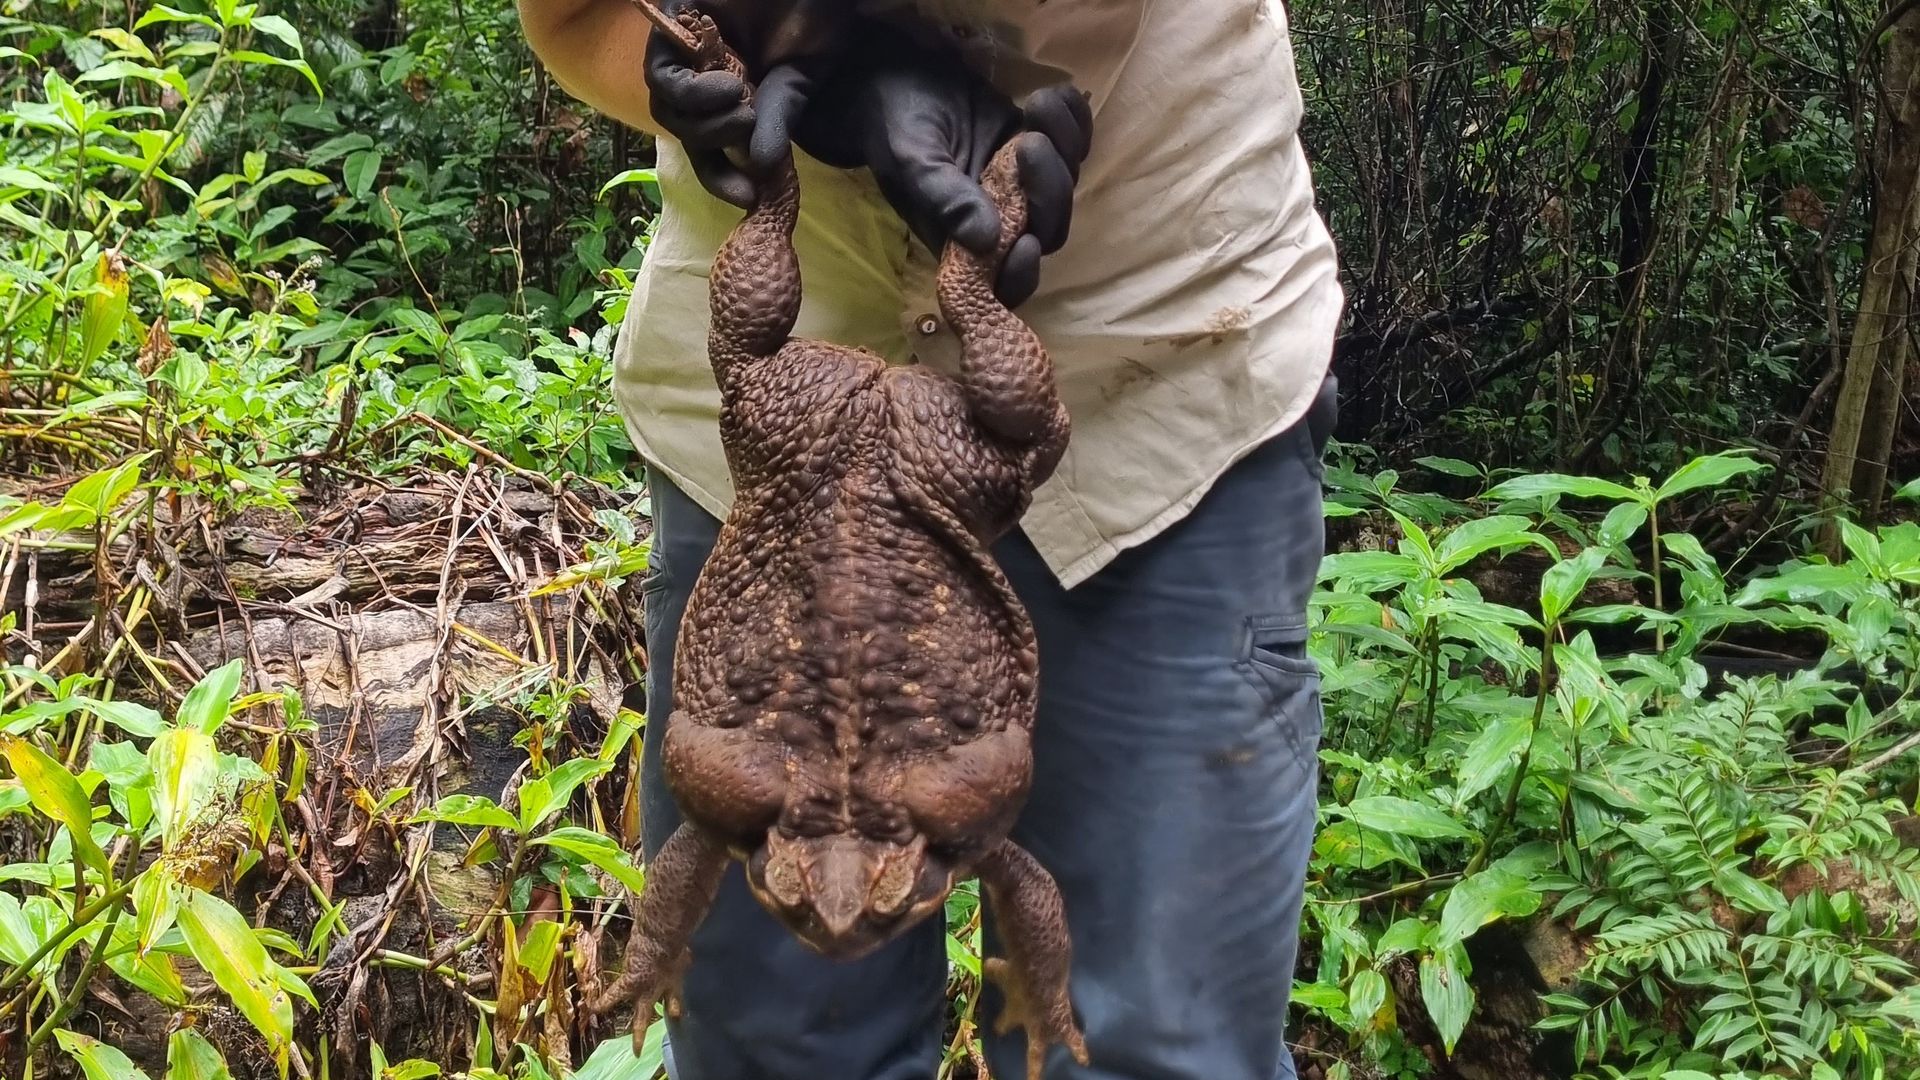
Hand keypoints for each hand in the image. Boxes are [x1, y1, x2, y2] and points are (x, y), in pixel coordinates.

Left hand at [642, 0, 844, 206]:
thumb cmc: (815, 17)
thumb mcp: (799, 79)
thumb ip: (777, 119)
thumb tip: (763, 169)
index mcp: (730, 88)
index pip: (709, 144)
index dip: (721, 176)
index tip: (747, 198)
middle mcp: (702, 71)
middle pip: (681, 129)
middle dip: (712, 146)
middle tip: (750, 128)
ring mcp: (684, 48)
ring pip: (666, 108)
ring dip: (703, 123)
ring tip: (742, 102)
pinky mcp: (672, 20)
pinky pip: (659, 75)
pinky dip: (689, 93)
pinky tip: (727, 85)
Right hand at [762, 21, 1092, 306]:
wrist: (898, 78)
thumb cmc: (895, 126)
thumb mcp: (911, 162)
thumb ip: (945, 200)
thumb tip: (986, 240)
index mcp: (965, 241)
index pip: (1006, 281)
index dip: (1023, 273)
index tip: (1027, 241)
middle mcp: (1000, 219)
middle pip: (1050, 228)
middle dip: (1050, 189)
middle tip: (1028, 141)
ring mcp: (1024, 184)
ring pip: (1067, 184)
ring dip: (1064, 145)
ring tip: (1034, 105)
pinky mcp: (1038, 146)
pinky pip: (1076, 143)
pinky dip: (1075, 120)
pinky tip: (1052, 95)